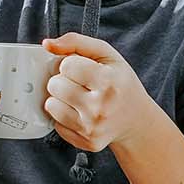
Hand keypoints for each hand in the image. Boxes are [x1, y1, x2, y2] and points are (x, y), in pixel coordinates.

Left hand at [42, 34, 163, 152]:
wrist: (136, 120)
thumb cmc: (120, 83)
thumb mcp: (106, 55)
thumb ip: (76, 41)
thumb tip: (47, 44)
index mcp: (109, 81)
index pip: (66, 65)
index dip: (70, 64)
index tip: (82, 69)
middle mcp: (101, 107)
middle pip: (55, 85)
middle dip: (62, 81)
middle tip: (79, 84)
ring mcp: (93, 128)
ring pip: (51, 105)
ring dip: (59, 99)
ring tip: (77, 97)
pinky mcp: (87, 142)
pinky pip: (56, 124)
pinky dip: (63, 116)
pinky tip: (79, 113)